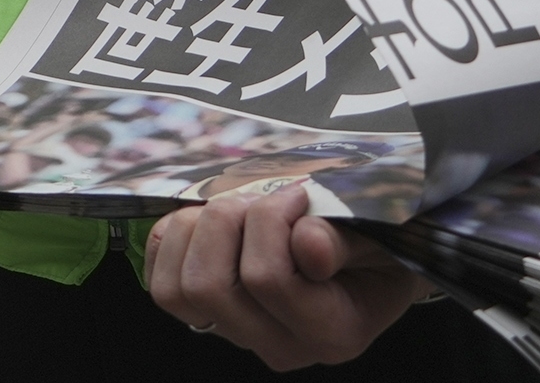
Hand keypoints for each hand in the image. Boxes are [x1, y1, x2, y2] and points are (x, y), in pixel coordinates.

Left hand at [144, 184, 428, 370]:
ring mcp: (241, 336)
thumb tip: (309, 245)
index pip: (269, 280)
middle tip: (258, 199)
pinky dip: (173, 242)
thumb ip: (344, 241)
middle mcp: (283, 347)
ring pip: (178, 290)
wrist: (376, 263)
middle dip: (225, 222)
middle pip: (211, 288)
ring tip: (234, 210)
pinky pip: (162, 285)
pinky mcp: (208, 319)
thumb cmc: (378, 245)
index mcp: (332, 332)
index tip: (298, 193)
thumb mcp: (378, 237)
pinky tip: (207, 222)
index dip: (271, 220)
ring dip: (196, 231)